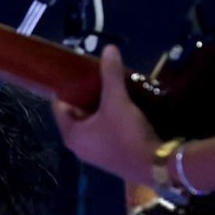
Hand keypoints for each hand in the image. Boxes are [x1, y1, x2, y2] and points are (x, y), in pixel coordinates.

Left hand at [50, 44, 160, 185]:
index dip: (67, 88)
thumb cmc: (127, 134)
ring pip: (92, 123)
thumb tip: (108, 48)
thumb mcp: (117, 100)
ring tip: (111, 88)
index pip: (59, 106)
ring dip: (101, 108)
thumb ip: (111, 74)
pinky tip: (123, 107)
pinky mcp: (112, 157)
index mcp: (71, 134)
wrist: (156, 165)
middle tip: (98, 77)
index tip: (79, 73)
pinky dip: (110, 119)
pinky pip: (104, 132)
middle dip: (86, 96)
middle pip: (76, 114)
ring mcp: (95, 154)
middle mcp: (79, 146)